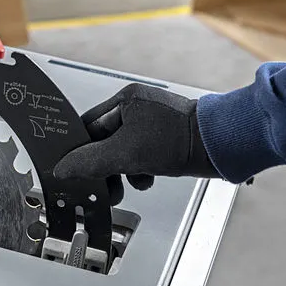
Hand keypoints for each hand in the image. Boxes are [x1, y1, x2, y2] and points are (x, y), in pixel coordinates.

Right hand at [54, 83, 219, 204]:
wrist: (221, 145)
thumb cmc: (181, 140)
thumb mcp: (126, 153)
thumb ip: (90, 161)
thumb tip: (64, 168)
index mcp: (125, 101)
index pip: (88, 126)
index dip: (81, 150)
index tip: (76, 169)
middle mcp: (138, 108)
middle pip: (105, 141)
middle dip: (105, 166)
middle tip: (104, 185)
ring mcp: (153, 123)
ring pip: (124, 151)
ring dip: (124, 171)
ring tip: (131, 183)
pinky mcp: (166, 138)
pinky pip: (142, 155)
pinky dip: (141, 170)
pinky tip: (148, 177)